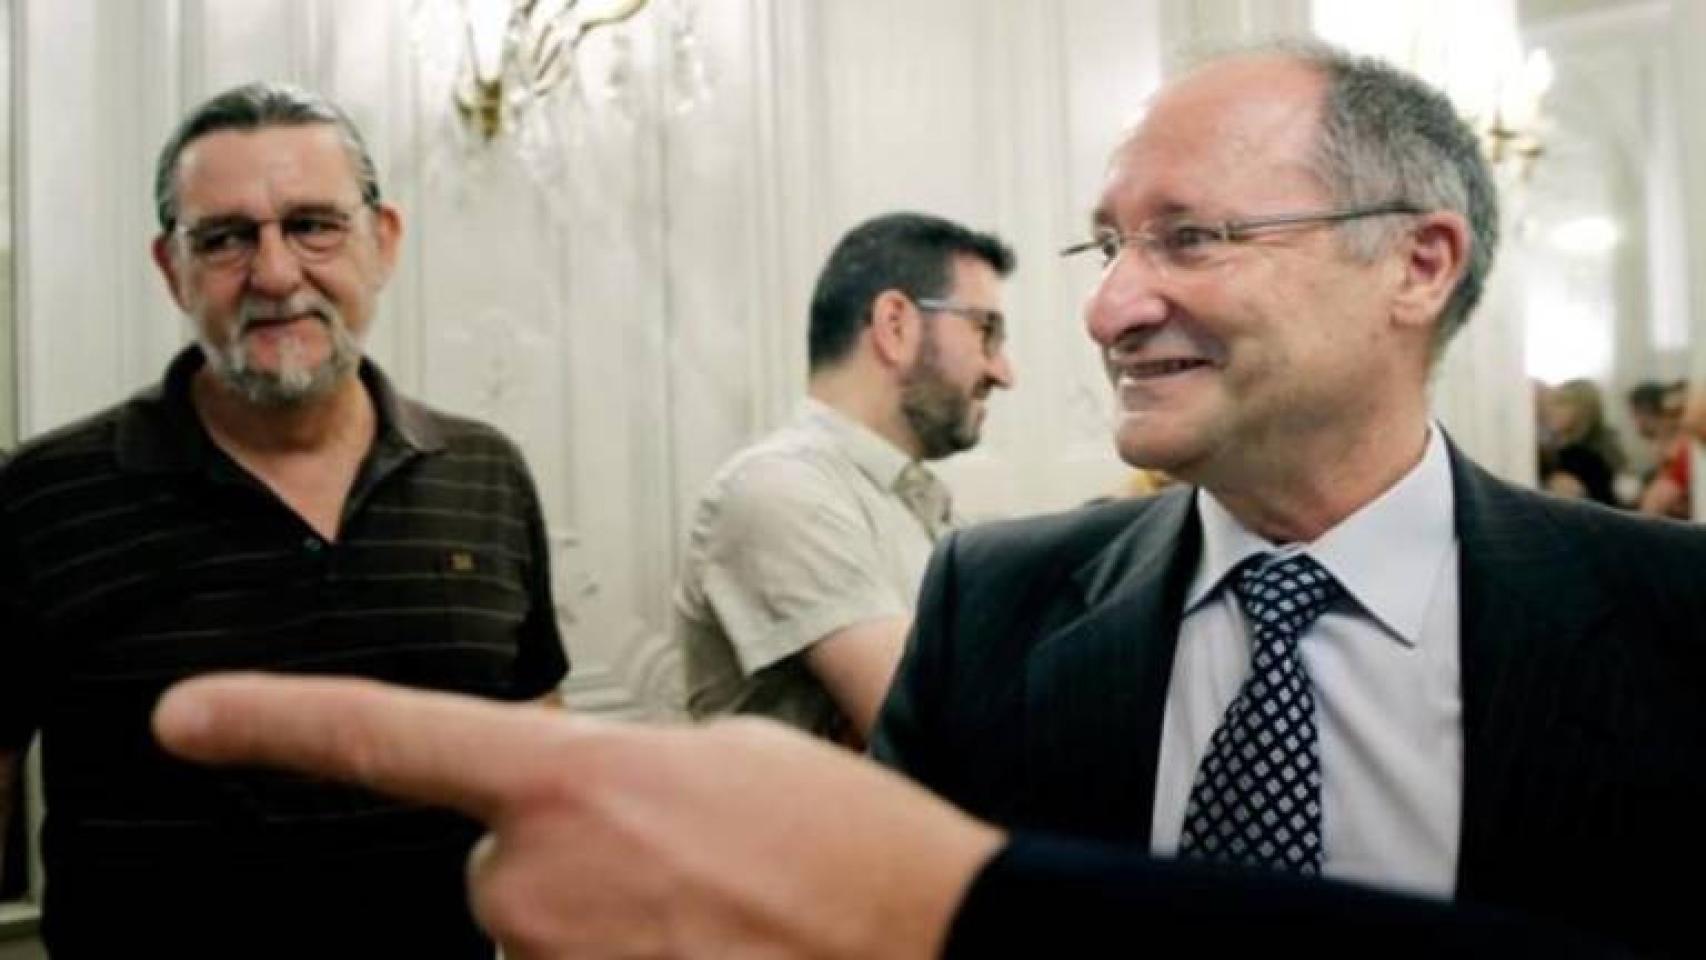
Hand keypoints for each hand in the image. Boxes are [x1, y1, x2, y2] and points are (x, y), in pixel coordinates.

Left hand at [153, 674, 1001, 959]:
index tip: (183, 717)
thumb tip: (578, 815)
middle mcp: (536, 884)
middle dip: (574, 863)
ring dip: (616, 924)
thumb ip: (618, 772)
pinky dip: (634, 957)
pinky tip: (708, 945)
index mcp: (573, 780)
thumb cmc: (855, 850)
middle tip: (691, 867)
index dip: (274, 721)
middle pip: (501, 870)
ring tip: (720, 914)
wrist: (940, 945)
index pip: (389, 739)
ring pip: (546, 937)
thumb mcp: (732, 754)